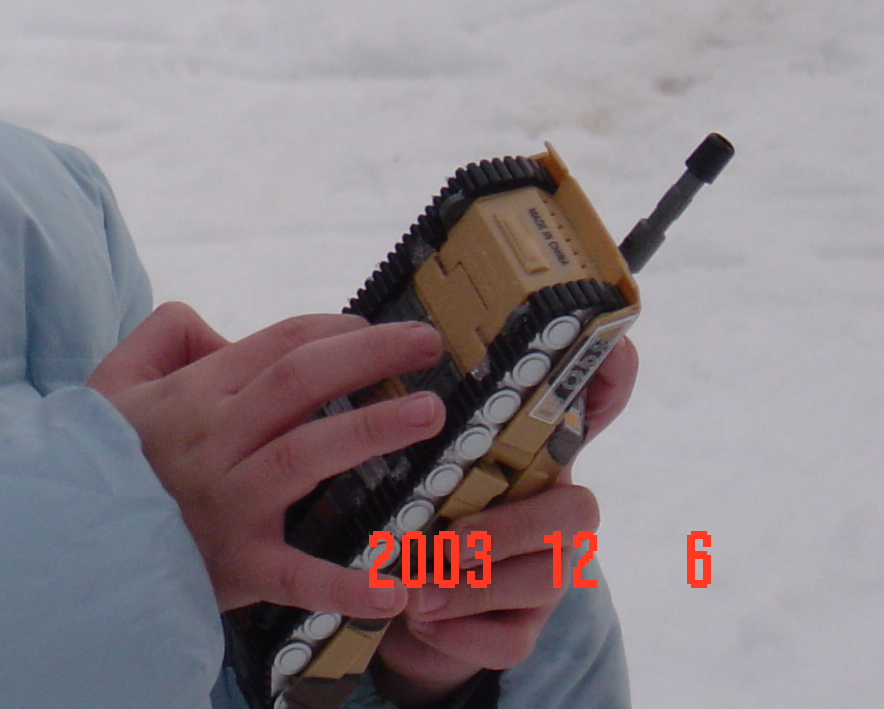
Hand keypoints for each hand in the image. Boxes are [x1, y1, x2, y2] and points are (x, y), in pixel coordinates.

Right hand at [89, 303, 447, 616]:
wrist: (69, 543)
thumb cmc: (101, 459)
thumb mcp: (114, 380)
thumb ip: (164, 335)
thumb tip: (221, 330)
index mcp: (196, 394)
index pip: (277, 346)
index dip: (333, 329)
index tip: (375, 327)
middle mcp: (218, 440)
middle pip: (299, 382)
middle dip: (369, 355)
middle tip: (428, 341)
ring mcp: (231, 502)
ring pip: (306, 454)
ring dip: (371, 430)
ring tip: (428, 412)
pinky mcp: (239, 565)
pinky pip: (296, 574)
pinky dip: (345, 584)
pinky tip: (395, 590)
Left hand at [370, 335, 637, 704]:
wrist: (389, 600)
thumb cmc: (401, 506)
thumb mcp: (399, 451)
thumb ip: (401, 413)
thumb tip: (371, 345)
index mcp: (524, 454)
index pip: (596, 406)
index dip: (614, 380)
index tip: (612, 355)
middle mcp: (550, 508)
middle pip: (575, 512)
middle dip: (505, 529)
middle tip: (442, 542)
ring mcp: (546, 572)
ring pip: (543, 580)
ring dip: (471, 587)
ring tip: (413, 589)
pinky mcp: (521, 630)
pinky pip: (509, 637)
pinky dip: (459, 633)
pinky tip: (419, 621)